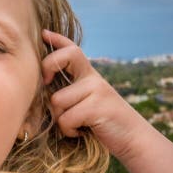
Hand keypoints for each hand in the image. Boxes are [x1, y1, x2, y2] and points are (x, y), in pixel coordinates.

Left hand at [40, 29, 146, 159]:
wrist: (133, 139)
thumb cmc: (101, 124)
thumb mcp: (85, 104)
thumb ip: (68, 94)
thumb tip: (39, 90)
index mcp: (88, 76)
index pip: (73, 50)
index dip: (57, 40)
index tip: (44, 34)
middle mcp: (93, 79)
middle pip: (64, 57)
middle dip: (47, 67)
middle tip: (47, 83)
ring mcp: (97, 90)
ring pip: (57, 100)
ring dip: (60, 118)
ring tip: (76, 124)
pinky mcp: (98, 107)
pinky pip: (66, 118)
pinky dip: (68, 130)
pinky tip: (81, 132)